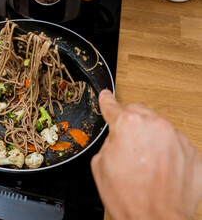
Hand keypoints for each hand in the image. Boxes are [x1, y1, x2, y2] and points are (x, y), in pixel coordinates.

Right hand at [91, 90, 201, 219]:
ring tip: (145, 166)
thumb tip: (117, 136)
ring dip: (151, 140)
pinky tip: (159, 171)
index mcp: (128, 125)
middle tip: (127, 147)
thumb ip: (109, 141)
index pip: (114, 106)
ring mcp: (177, 138)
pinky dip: (166, 153)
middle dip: (131, 125)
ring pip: (158, 128)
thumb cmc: (128, 196)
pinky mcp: (192, 152)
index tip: (107, 96)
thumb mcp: (100, 164)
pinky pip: (174, 144)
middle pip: (139, 113)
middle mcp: (155, 126)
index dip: (107, 101)